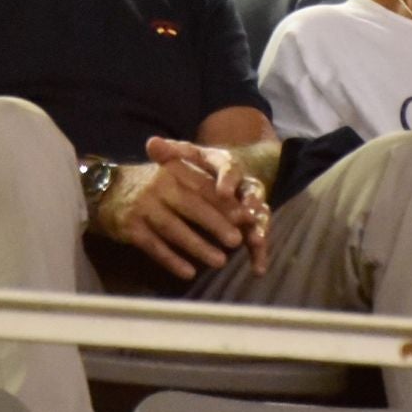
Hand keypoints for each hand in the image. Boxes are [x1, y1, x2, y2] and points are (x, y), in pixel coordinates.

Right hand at [94, 137, 256, 279]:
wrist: (105, 191)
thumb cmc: (151, 187)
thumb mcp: (173, 176)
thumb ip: (202, 188)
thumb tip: (239, 208)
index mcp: (173, 170)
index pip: (204, 187)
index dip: (226, 203)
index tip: (247, 218)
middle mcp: (158, 186)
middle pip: (191, 206)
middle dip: (216, 224)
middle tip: (238, 241)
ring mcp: (143, 207)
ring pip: (174, 229)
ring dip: (198, 246)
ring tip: (220, 261)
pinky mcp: (130, 227)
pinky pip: (154, 246)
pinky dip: (172, 260)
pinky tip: (189, 273)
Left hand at [148, 138, 271, 275]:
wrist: (211, 174)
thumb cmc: (195, 166)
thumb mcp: (183, 157)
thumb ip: (170, 153)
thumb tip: (151, 143)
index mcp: (225, 164)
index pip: (230, 167)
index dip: (228, 179)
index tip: (223, 192)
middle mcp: (242, 183)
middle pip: (252, 192)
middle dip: (250, 207)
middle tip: (246, 218)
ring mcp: (250, 204)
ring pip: (260, 215)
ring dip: (259, 229)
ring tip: (256, 242)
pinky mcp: (251, 224)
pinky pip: (258, 237)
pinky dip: (259, 252)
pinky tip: (258, 268)